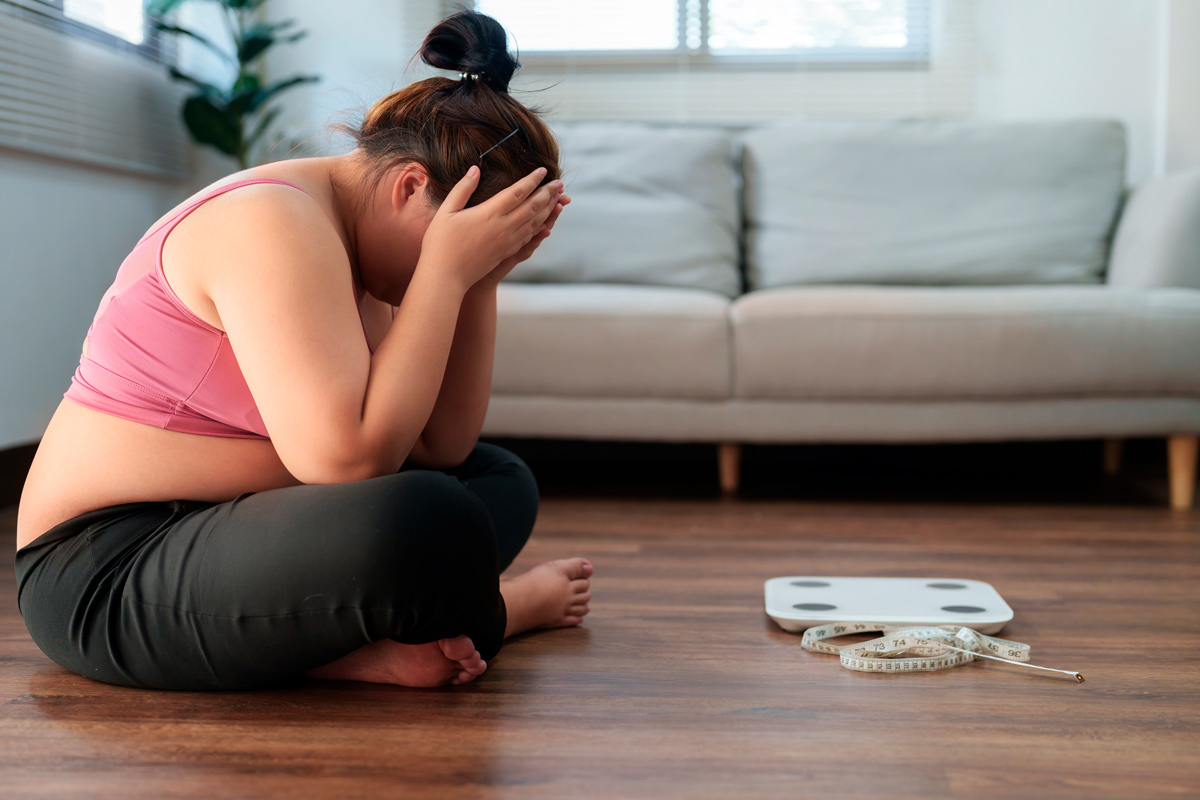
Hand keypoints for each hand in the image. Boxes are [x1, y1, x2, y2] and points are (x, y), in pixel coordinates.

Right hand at [417, 165, 563, 293]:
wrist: (445, 276)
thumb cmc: (440, 243)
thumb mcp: (446, 211)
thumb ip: (462, 189)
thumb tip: (475, 169)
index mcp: (489, 213)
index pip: (518, 192)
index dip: (533, 180)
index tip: (544, 170)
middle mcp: (503, 227)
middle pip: (532, 206)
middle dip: (548, 193)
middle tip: (560, 183)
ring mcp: (507, 242)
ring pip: (535, 223)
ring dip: (548, 209)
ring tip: (559, 199)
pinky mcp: (506, 253)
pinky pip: (529, 238)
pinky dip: (540, 227)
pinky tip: (545, 223)